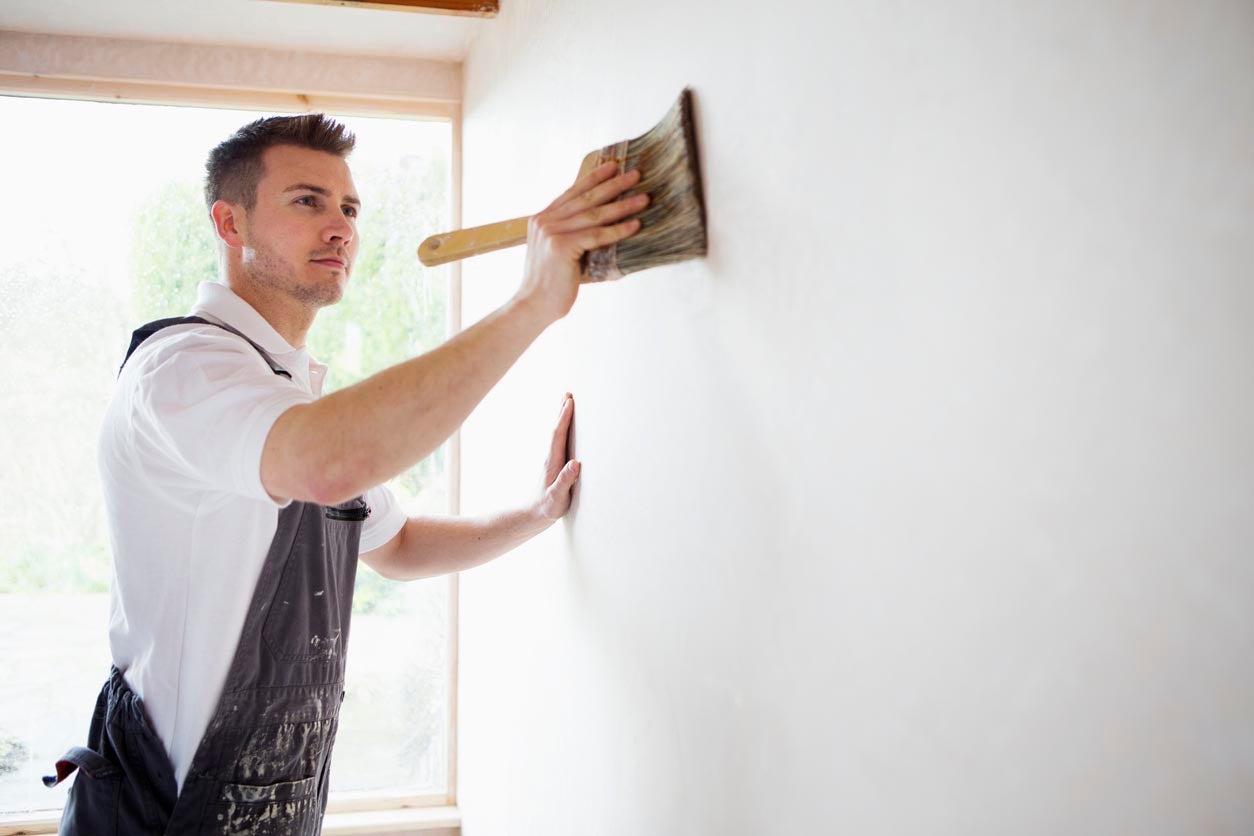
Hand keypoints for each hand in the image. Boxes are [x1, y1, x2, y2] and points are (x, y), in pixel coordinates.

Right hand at [514, 163, 648, 323]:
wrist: (534, 305)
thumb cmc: (552, 283)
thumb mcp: (559, 252)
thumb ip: (573, 235)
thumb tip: (604, 224)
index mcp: (542, 219)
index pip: (572, 192)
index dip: (594, 178)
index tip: (613, 166)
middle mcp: (545, 221)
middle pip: (586, 198)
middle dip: (613, 185)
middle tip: (635, 174)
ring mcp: (551, 232)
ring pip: (594, 214)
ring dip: (623, 205)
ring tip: (644, 199)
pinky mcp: (560, 246)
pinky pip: (596, 235)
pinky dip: (618, 230)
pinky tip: (635, 225)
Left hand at [535, 392, 580, 521]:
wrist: (534, 514)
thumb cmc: (547, 507)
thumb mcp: (558, 497)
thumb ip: (566, 481)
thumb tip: (576, 463)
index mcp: (552, 461)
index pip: (558, 435)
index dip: (564, 418)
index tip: (569, 402)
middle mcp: (551, 457)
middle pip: (556, 429)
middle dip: (562, 411)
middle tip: (568, 393)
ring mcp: (552, 459)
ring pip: (557, 433)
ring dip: (562, 417)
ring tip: (567, 403)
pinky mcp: (554, 464)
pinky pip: (559, 440)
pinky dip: (563, 429)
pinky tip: (566, 428)